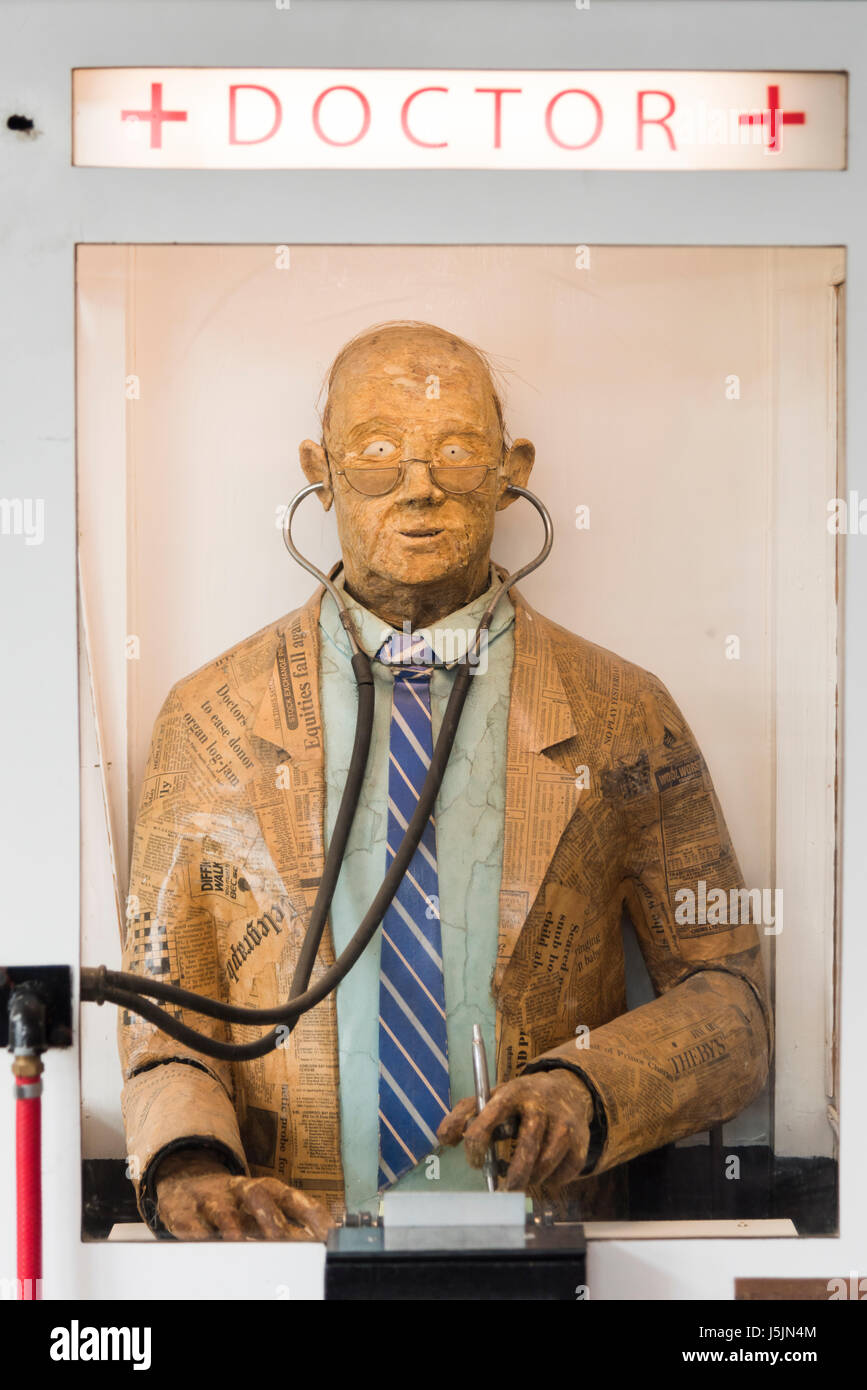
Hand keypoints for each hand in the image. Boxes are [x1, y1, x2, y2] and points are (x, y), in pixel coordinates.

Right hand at [154, 1150, 335, 1241]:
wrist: (185, 1180)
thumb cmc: (233, 1202)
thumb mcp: (260, 1210)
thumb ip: (287, 1224)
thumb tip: (320, 1242)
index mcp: (264, 1189)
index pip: (292, 1197)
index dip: (311, 1213)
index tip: (326, 1233)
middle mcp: (239, 1190)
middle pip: (258, 1195)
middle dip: (272, 1219)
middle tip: (286, 1242)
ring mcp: (211, 1199)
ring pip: (222, 1207)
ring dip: (231, 1223)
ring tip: (239, 1240)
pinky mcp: (183, 1211)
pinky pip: (188, 1221)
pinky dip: (194, 1231)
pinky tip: (202, 1241)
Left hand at [437, 1070, 593, 1192]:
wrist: (565, 1089)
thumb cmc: (517, 1100)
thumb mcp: (489, 1098)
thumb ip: (461, 1116)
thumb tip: (443, 1139)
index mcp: (512, 1093)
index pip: (488, 1119)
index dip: (476, 1147)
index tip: (477, 1162)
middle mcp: (540, 1106)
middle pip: (527, 1148)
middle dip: (513, 1176)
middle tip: (502, 1191)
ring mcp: (563, 1123)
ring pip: (546, 1164)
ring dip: (529, 1179)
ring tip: (519, 1178)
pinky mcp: (580, 1141)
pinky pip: (564, 1174)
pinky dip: (550, 1181)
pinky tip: (541, 1172)